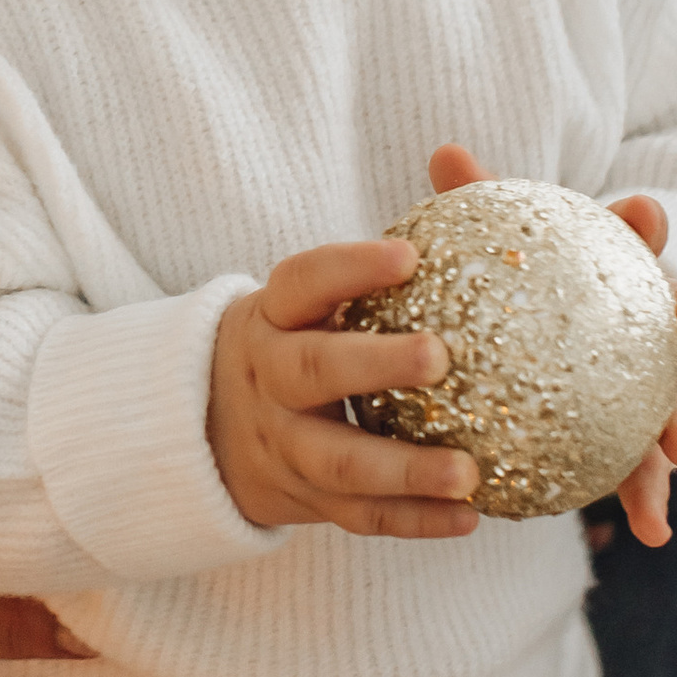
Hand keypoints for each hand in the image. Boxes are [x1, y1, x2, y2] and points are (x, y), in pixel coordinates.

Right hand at [207, 244, 480, 540]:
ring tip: (468, 471)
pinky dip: (414, 520)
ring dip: (404, 469)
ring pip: (338, 459)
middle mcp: (269, 378)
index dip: (350, 268)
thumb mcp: (314, 294)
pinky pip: (361, 515)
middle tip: (440, 356)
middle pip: (313, 370)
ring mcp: (283, 445)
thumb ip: (390, 240)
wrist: (207, 431)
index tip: (410, 255)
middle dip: (374, 364)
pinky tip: (469, 516)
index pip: (303, 282)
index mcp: (273, 316)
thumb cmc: (301, 338)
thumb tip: (457, 156)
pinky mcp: (306, 500)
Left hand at [424, 147, 676, 550]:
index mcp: (625, 270)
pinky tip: (651, 533)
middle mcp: (656, 324)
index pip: (639, 236)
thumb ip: (481, 203)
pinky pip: (649, 468)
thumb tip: (445, 151)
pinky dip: (654, 497)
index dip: (644, 221)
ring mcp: (660, 384)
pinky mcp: (647, 439)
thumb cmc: (536, 284)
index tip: (643, 209)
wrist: (569, 349)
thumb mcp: (509, 245)